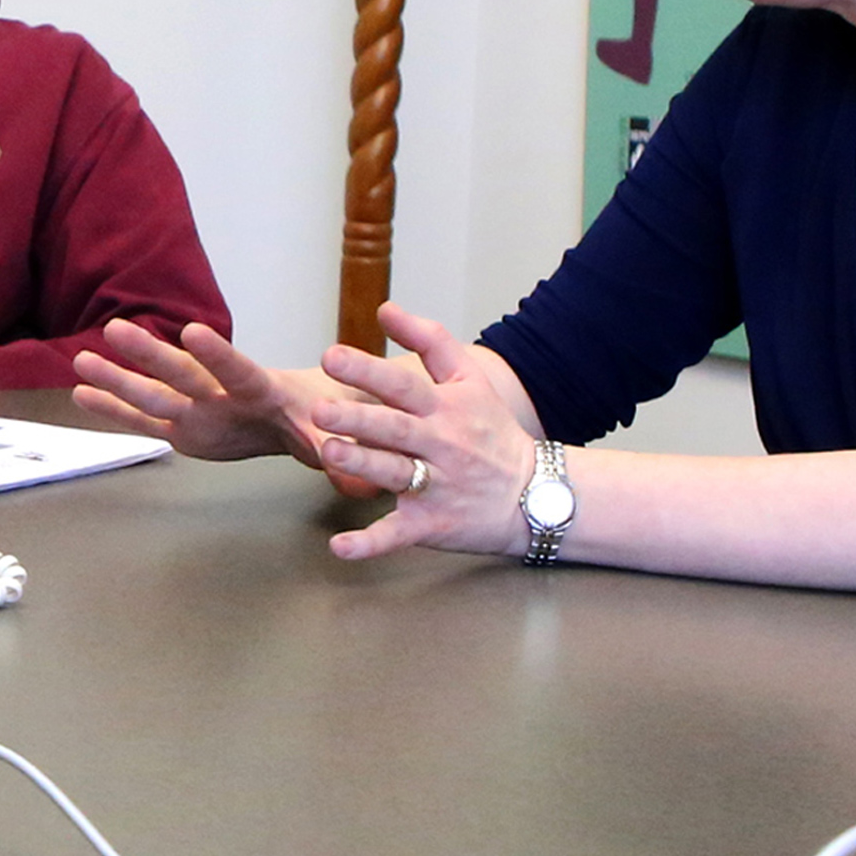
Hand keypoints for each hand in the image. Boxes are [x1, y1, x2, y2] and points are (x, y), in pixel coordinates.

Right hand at [72, 319, 361, 482]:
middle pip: (184, 373)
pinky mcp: (184, 431)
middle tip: (116, 330)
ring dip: (119, 378)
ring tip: (81, 359)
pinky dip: (114, 409)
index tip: (192, 333)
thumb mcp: (338, 436)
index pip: (238, 370)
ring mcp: (198, 410)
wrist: (310, 416)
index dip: (217, 355)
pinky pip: (144, 420)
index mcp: (263, 390)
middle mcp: (222, 394)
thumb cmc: (328, 418)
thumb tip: (356, 479)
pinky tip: (82, 394)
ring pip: (154, 393)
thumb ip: (339, 453)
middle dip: (151, 355)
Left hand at [314, 302, 537, 561]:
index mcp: (446, 408)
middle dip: (358, 418)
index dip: (368, 370)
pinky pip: (397, 535)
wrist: (536, 496)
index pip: (403, 384)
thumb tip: (384, 308)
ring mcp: (436, 486)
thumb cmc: (492, 432)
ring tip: (328, 454)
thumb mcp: (470, 380)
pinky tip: (339, 547)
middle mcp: (440, 445)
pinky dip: (369, 544)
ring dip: (361, 466)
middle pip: (395, 428)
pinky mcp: (432, 525)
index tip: (331, 356)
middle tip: (319, 408)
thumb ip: (429, 341)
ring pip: (395, 474)